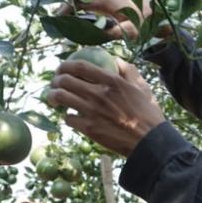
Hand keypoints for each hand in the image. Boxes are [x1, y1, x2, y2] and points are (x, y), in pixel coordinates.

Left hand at [48, 59, 165, 155]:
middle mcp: (99, 94)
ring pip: (61, 97)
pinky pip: (68, 118)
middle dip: (55, 80)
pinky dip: (66, 116)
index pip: (80, 66)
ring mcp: (92, 112)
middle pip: (65, 80)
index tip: (62, 68)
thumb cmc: (148, 115)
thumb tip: (116, 60)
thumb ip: (129, 71)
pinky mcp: (89, 129)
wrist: (149, 142)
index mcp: (112, 81)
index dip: (65, 65)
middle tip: (55, 83)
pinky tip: (71, 116)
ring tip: (53, 98)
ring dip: (53, 96)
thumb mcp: (142, 87)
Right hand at [65, 0, 152, 40]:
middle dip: (67, 2)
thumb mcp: (133, 31)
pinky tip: (78, 10)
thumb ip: (117, 32)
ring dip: (73, 0)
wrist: (157, 13)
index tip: (59, 16)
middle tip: (58, 17)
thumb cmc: (145, 23)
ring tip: (64, 14)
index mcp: (108, 0)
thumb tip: (99, 34)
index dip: (68, 5)